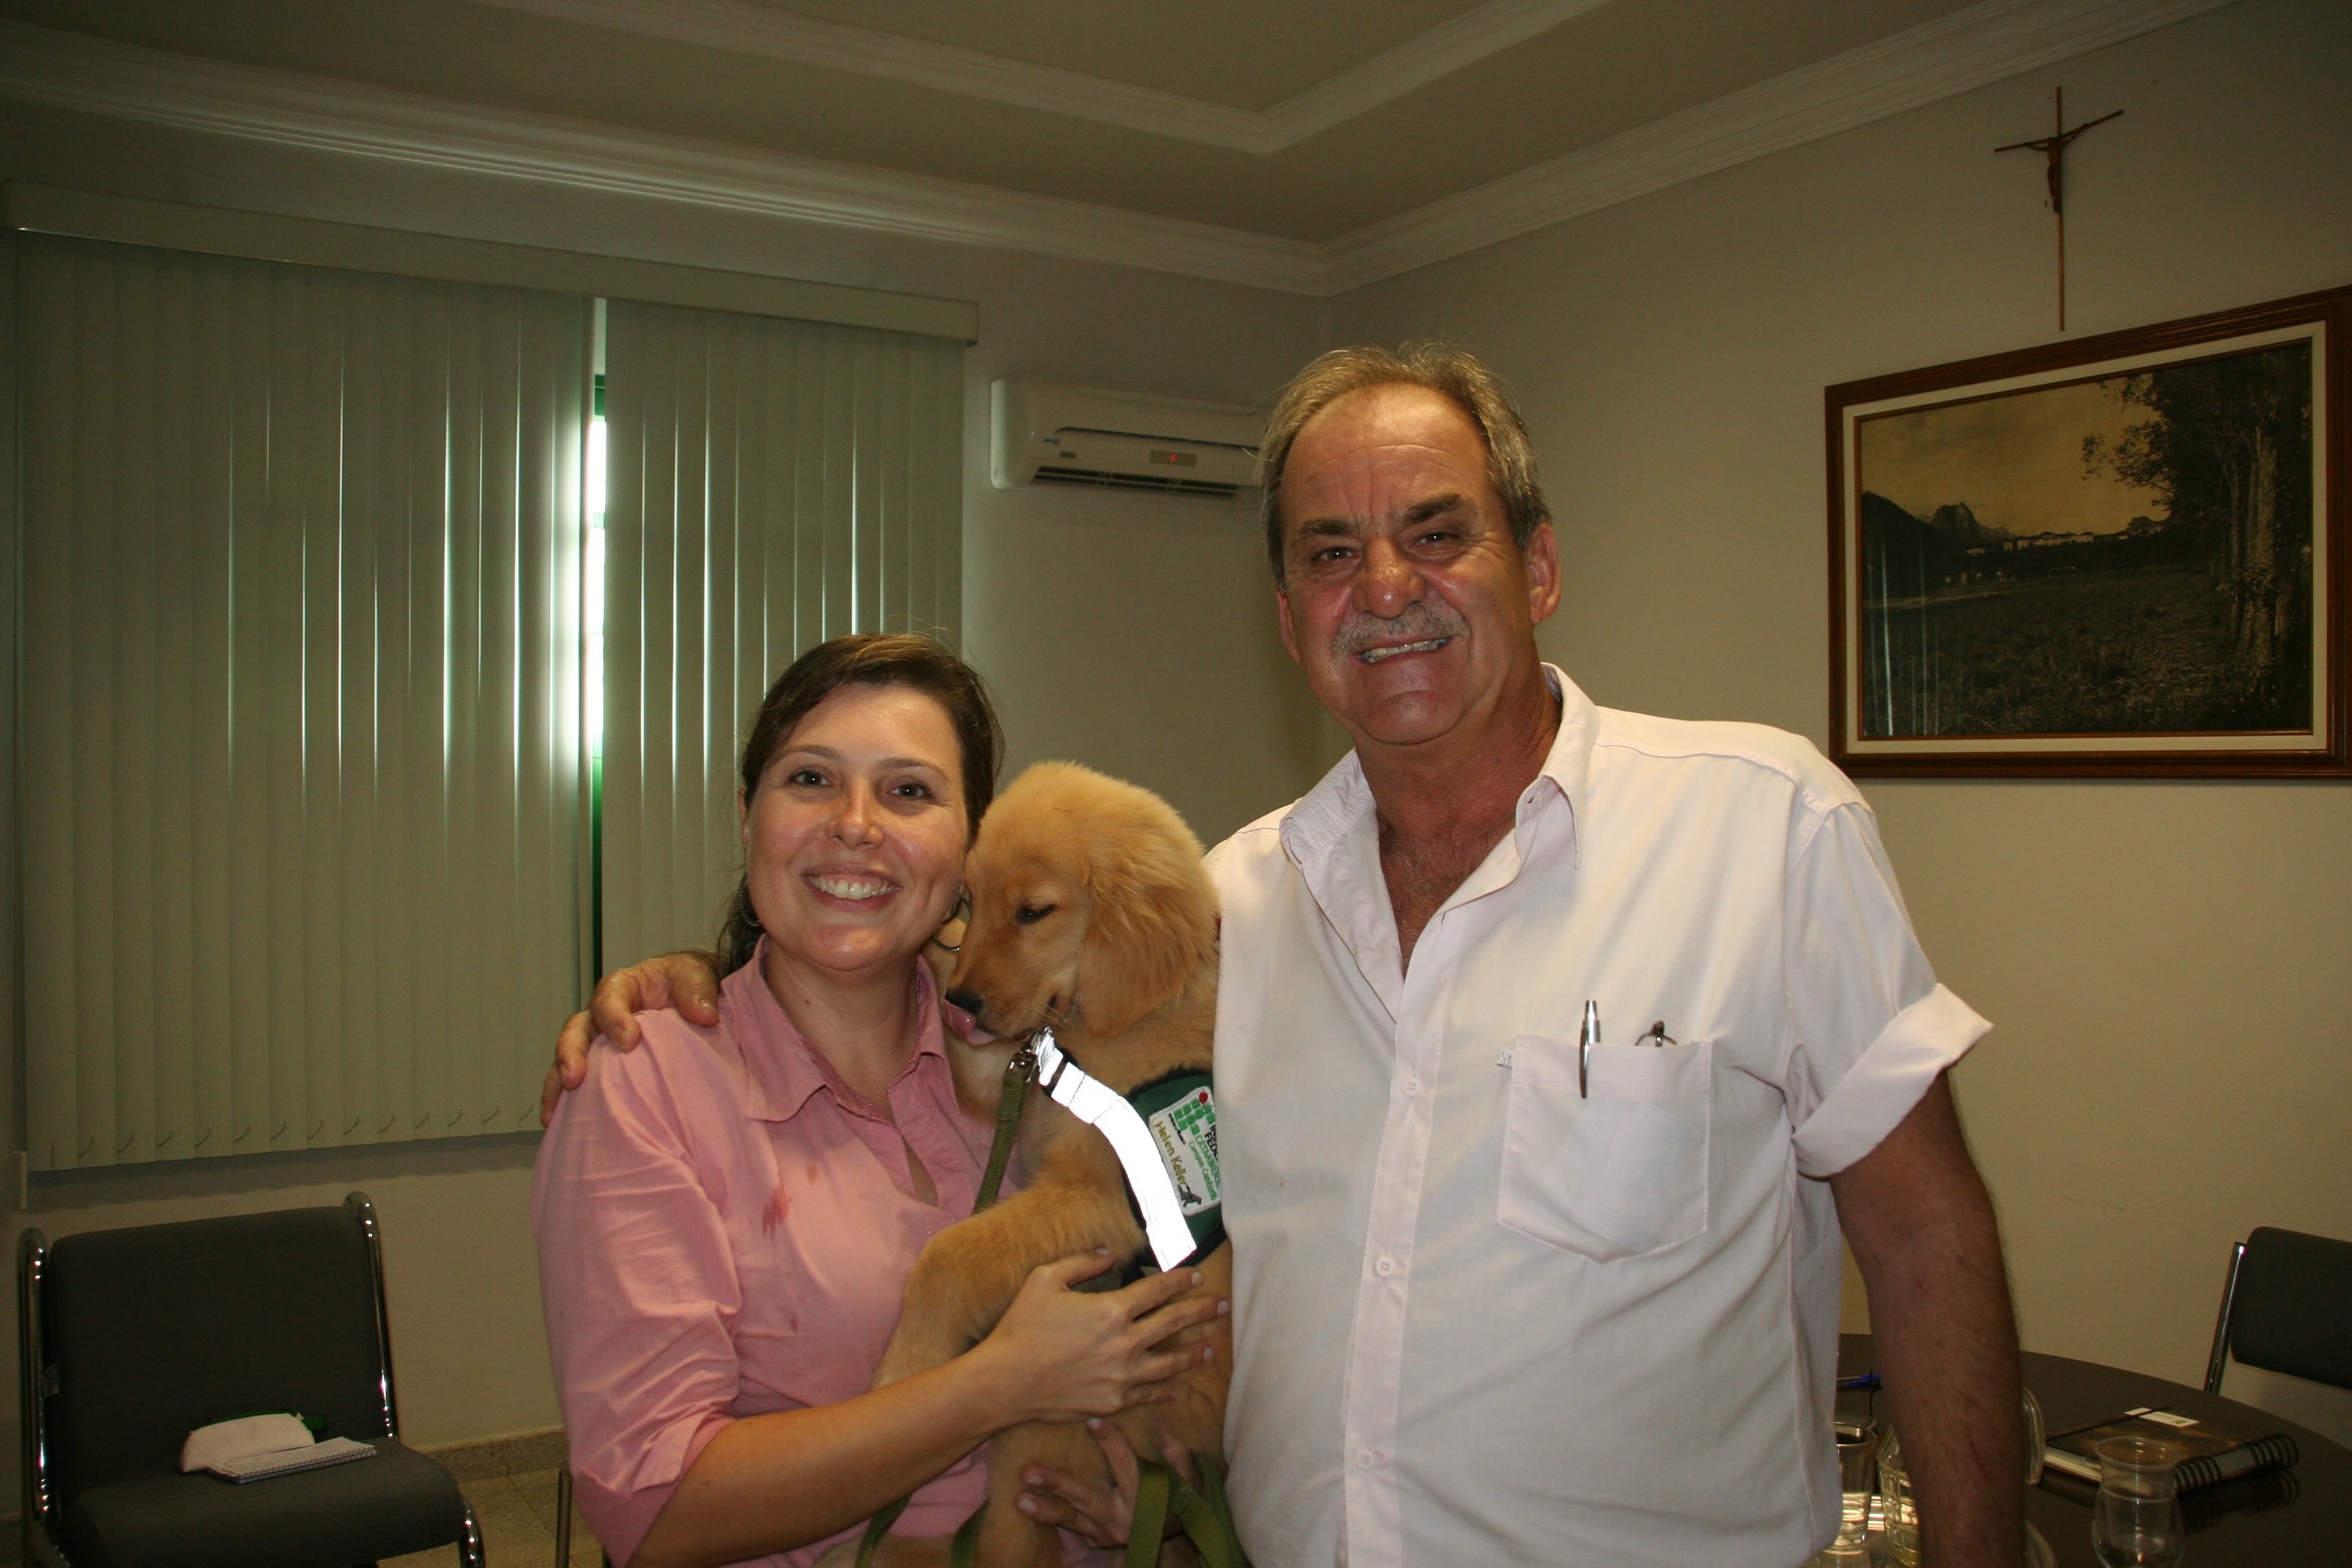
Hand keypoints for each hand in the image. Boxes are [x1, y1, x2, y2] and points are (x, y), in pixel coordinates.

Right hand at [537, 950, 724, 1124]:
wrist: (690, 996)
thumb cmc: (686, 983)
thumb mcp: (694, 976)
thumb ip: (697, 992)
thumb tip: (705, 1017)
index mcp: (622, 988)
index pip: (609, 999)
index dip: (614, 1018)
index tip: (629, 1040)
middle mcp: (601, 1015)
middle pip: (576, 1031)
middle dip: (571, 1055)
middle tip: (575, 1079)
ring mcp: (598, 1044)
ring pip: (568, 1061)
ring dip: (557, 1086)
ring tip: (553, 1114)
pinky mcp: (601, 1068)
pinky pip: (580, 1085)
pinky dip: (566, 1104)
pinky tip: (560, 1126)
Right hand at [977, 1253, 1225, 1427]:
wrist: (1004, 1382)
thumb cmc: (1021, 1327)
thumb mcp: (1045, 1279)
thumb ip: (1082, 1263)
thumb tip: (1110, 1256)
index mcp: (1111, 1310)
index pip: (1157, 1291)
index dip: (1180, 1281)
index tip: (1195, 1276)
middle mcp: (1125, 1344)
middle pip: (1174, 1324)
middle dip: (1201, 1311)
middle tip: (1222, 1306)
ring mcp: (1122, 1376)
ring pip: (1170, 1362)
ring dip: (1193, 1353)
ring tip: (1211, 1348)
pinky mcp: (1114, 1402)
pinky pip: (1150, 1394)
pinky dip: (1167, 1388)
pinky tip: (1178, 1385)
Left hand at [1015, 1415, 1196, 1548]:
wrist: (1179, 1530)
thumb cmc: (1181, 1492)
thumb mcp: (1185, 1469)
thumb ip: (1171, 1446)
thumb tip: (1156, 1417)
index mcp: (1145, 1497)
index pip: (1125, 1465)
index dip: (1111, 1442)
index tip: (1093, 1422)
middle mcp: (1124, 1518)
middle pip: (1087, 1498)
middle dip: (1058, 1485)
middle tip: (1028, 1471)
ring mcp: (1108, 1532)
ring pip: (1073, 1519)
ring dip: (1045, 1509)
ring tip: (1020, 1499)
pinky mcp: (1098, 1540)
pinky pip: (1073, 1530)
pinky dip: (1052, 1520)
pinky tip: (1029, 1508)